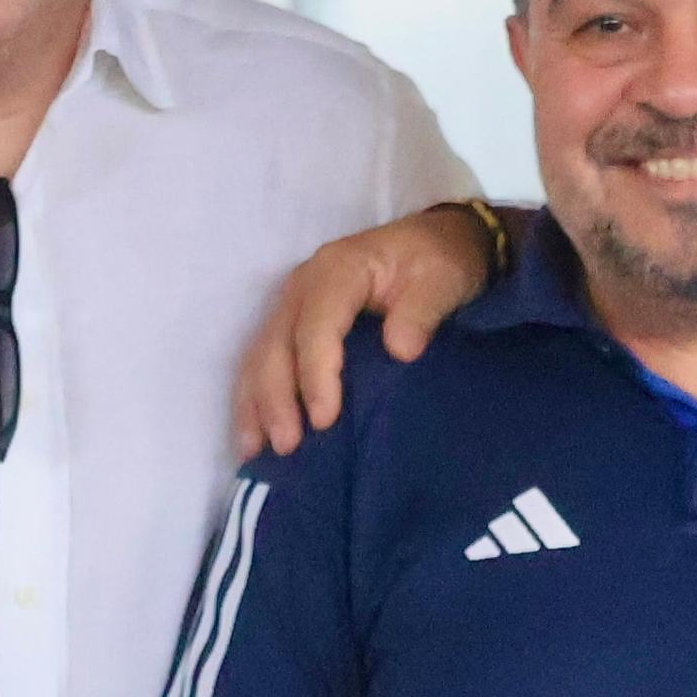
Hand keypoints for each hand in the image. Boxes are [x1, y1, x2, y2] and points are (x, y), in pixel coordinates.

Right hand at [232, 206, 504, 459]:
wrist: (434, 244)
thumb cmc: (438, 262)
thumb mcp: (442, 279)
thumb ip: (422, 311)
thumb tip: (400, 350)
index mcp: (339, 270)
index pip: (316, 325)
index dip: (316, 374)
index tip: (324, 420)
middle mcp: (304, 286)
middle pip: (276, 344)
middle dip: (277, 398)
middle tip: (288, 446)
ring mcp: (293, 305)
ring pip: (260, 357)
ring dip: (256, 405)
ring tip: (256, 452)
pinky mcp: (292, 324)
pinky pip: (263, 362)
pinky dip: (255, 400)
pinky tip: (254, 439)